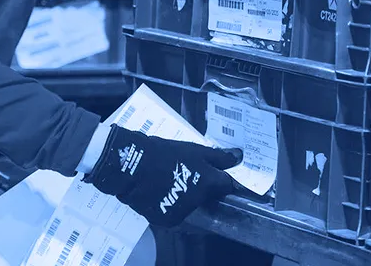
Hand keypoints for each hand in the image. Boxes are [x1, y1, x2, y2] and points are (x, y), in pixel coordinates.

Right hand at [83, 124, 242, 226]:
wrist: (130, 164)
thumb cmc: (165, 153)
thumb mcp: (195, 150)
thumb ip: (219, 156)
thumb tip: (240, 157)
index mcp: (208, 183)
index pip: (227, 186)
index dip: (225, 179)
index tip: (220, 175)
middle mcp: (198, 202)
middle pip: (211, 198)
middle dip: (207, 189)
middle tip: (194, 175)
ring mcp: (182, 213)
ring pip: (194, 207)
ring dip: (191, 198)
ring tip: (178, 182)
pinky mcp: (166, 220)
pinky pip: (178, 213)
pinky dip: (176, 205)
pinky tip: (167, 192)